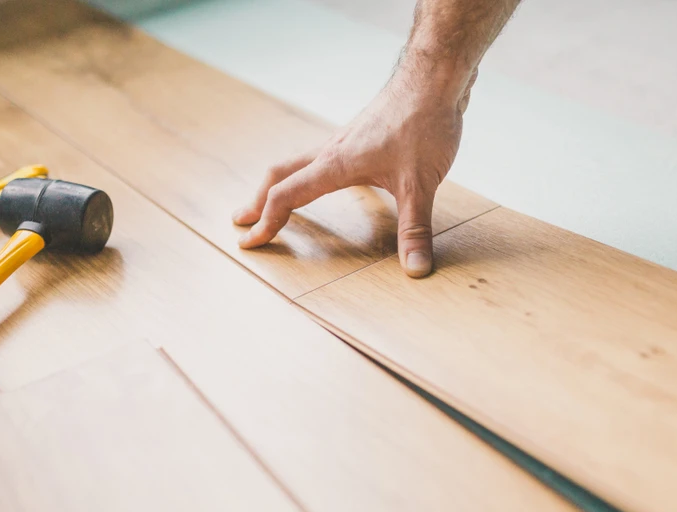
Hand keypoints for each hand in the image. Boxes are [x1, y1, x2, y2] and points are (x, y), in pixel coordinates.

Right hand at [232, 61, 476, 277]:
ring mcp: (343, 141)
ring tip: (272, 205)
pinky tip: (325, 183)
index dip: (265, 223)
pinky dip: (309, 176)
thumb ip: (415, 229)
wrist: (434, 78)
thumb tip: (416, 269)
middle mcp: (331, 152)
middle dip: (258, 201)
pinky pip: (321, 159)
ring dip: (279, 186)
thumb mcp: (420, 184)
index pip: (284, 197)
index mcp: (334, 165)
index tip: (249, 243)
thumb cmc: (423, 123)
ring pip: (297, 165)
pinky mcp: (359, 136)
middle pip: (279, 176)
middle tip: (242, 221)